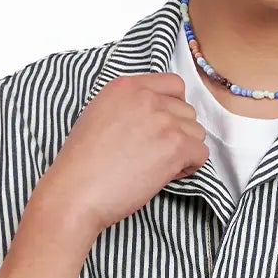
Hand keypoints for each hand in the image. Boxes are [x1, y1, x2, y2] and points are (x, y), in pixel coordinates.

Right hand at [39, 72, 208, 234]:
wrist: (76, 192)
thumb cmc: (82, 165)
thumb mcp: (98, 116)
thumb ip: (128, 107)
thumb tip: (154, 115)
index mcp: (126, 86)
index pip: (173, 85)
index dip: (172, 109)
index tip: (161, 127)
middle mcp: (147, 97)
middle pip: (187, 110)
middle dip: (178, 132)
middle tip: (155, 153)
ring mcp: (163, 120)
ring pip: (197, 132)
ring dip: (184, 150)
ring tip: (157, 166)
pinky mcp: (175, 145)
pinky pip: (201, 154)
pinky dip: (189, 167)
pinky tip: (165, 175)